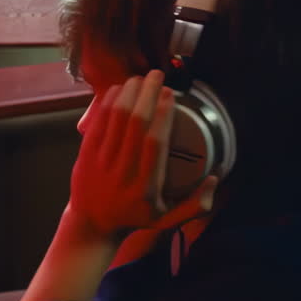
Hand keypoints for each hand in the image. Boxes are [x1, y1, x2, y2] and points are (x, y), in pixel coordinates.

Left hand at [69, 70, 217, 237]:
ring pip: (115, 119)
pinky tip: (119, 89)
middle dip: (146, 94)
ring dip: (128, 93)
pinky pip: (98, 122)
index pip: (155, 144)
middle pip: (134, 124)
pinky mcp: (85, 154)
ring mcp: (101, 162)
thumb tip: (215, 178)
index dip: (163, 115)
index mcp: (145, 188)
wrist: (91, 225)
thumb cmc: (134, 218)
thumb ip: (195, 205)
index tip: (170, 94)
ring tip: (140, 77)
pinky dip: (108, 102)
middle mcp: (122, 173)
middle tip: (157, 75)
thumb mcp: (167, 220)